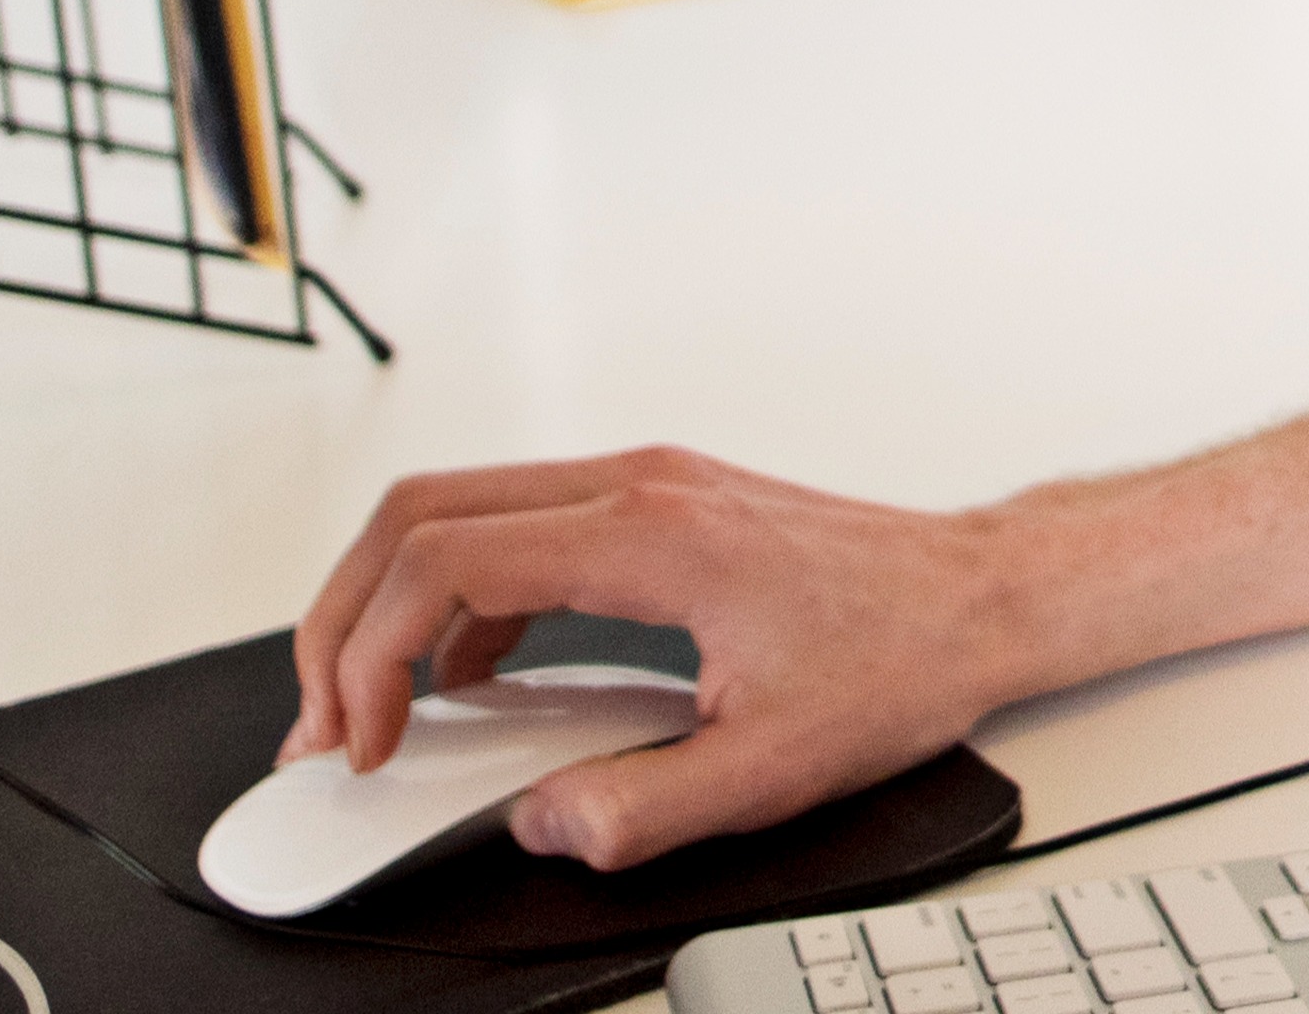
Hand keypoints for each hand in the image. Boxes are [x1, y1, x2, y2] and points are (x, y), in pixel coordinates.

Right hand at [281, 446, 1036, 870]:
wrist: (983, 598)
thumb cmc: (904, 654)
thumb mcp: (773, 765)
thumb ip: (643, 807)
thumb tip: (544, 823)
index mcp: (650, 533)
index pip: (442, 562)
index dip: (367, 657)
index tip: (361, 744)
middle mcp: (635, 486)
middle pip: (418, 513)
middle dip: (342, 618)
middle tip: (325, 723)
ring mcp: (645, 484)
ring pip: (457, 509)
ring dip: (393, 603)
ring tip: (376, 709)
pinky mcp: (657, 504)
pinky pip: (516, 528)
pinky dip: (461, 597)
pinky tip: (468, 679)